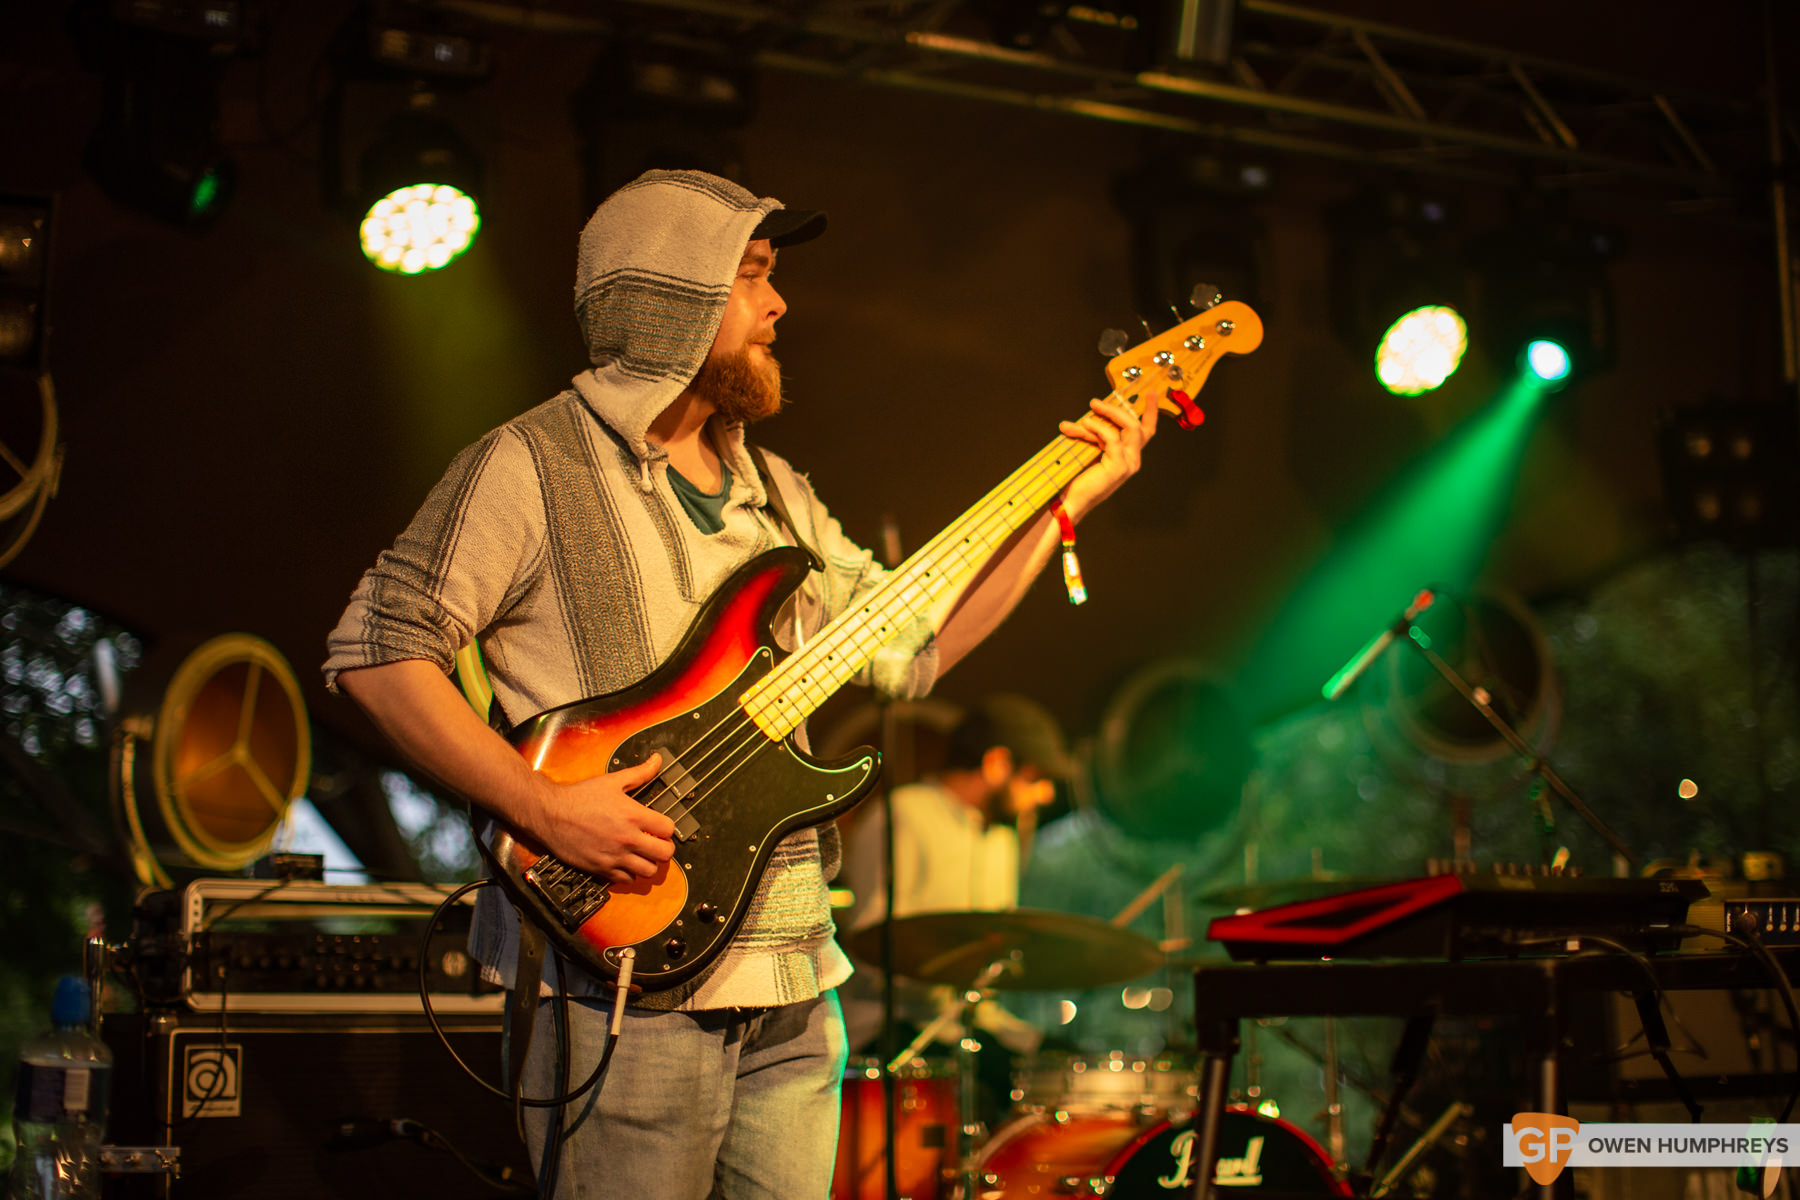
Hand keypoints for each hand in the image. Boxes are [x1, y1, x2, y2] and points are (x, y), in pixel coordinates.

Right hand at [534, 753, 676, 884]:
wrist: (550, 814)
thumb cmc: (579, 797)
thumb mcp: (612, 781)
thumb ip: (640, 773)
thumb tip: (657, 760)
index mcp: (633, 815)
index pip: (668, 829)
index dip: (667, 827)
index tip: (661, 827)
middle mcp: (627, 838)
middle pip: (664, 853)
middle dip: (664, 848)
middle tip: (657, 843)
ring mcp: (615, 856)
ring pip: (648, 871)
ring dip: (649, 863)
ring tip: (643, 854)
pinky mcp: (601, 869)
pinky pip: (627, 880)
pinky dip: (630, 873)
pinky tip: (625, 862)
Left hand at [1057, 394, 1156, 520]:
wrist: (1070, 500)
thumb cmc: (1077, 477)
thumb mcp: (1089, 449)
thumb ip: (1093, 434)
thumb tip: (1087, 416)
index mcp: (1129, 456)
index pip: (1146, 431)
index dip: (1151, 412)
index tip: (1151, 393)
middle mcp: (1133, 460)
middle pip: (1138, 425)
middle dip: (1118, 409)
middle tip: (1095, 402)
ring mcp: (1129, 464)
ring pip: (1130, 428)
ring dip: (1108, 414)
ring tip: (1089, 409)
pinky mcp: (1119, 467)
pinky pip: (1112, 438)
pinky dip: (1098, 427)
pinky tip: (1085, 424)